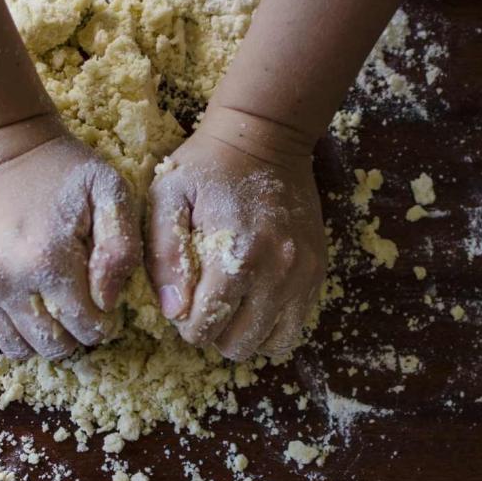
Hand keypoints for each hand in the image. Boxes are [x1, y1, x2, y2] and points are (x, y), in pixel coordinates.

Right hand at [0, 121, 140, 360]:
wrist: (0, 144)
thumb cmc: (62, 169)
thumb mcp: (110, 193)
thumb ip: (121, 249)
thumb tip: (107, 302)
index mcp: (48, 261)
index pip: (86, 328)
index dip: (104, 324)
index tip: (105, 307)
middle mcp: (5, 280)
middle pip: (51, 346)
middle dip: (73, 337)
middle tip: (79, 311)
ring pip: (14, 348)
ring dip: (39, 339)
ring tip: (51, 311)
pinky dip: (5, 330)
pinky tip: (21, 307)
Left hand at [146, 107, 327, 361]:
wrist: (266, 136)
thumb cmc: (207, 167)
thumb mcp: (168, 198)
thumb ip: (164, 256)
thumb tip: (174, 311)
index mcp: (237, 256)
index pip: (205, 327)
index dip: (185, 323)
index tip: (182, 299)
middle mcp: (277, 272)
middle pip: (239, 344)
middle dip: (214, 332)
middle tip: (205, 302)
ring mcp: (303, 274)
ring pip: (273, 344)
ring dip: (246, 334)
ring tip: (231, 305)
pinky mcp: (317, 272)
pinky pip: (296, 326)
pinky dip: (271, 325)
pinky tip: (254, 300)